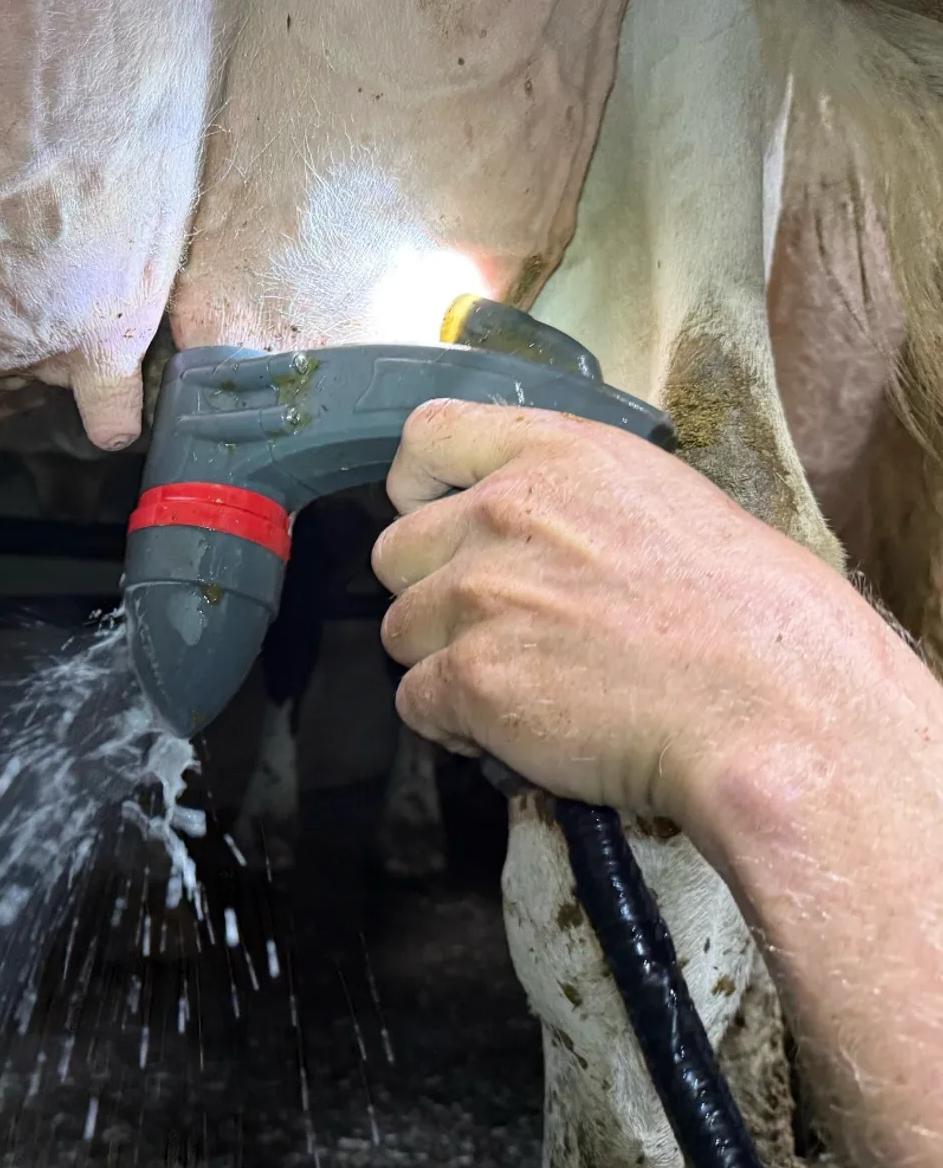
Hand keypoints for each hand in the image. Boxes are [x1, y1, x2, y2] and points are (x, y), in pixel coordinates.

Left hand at [370, 399, 901, 836]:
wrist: (772, 702)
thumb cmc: (749, 613)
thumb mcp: (661, 499)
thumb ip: (568, 501)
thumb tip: (527, 538)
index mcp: (554, 454)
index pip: (426, 434)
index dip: (417, 486)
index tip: (438, 518)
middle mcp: (501, 512)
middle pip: (395, 551)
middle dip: (433, 593)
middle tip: (496, 628)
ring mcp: (479, 595)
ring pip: (401, 632)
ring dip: (444, 662)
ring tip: (517, 687)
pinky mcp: (471, 678)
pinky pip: (416, 702)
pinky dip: (452, 725)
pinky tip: (516, 732)